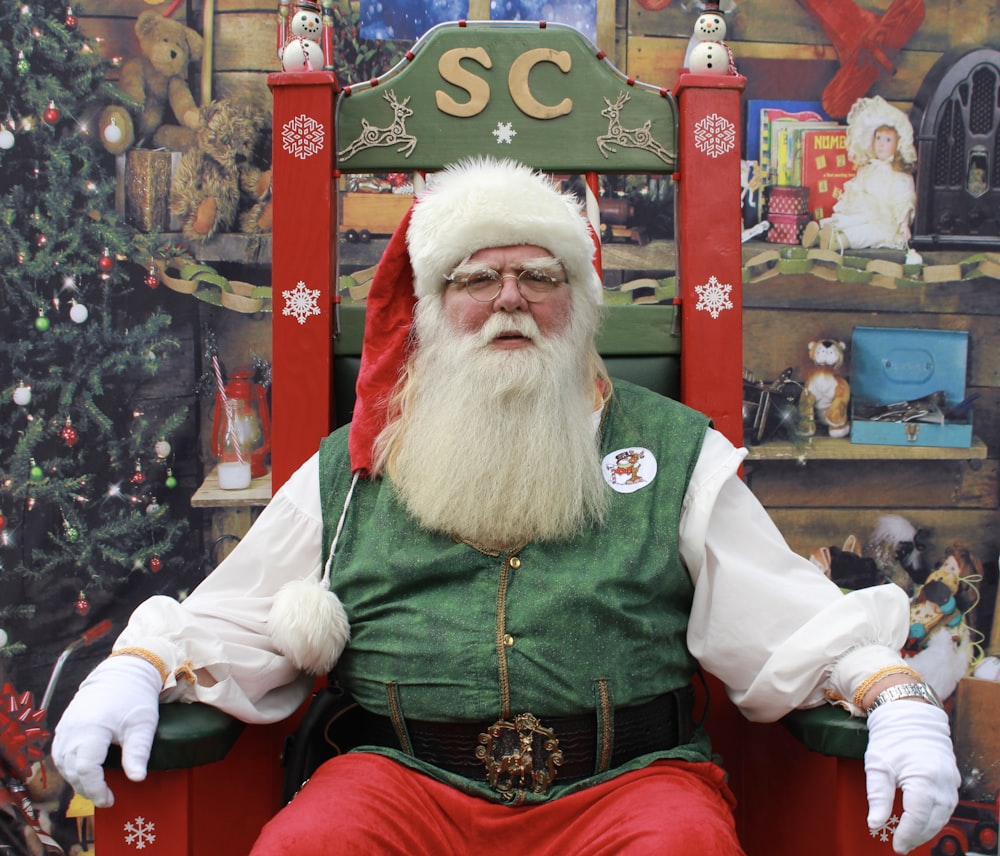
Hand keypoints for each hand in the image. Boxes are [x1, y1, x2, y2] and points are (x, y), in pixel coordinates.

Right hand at [52, 655, 162, 806]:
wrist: (124, 671)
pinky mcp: (65, 724)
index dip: (95, 789)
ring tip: (95, 788)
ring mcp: (66, 726)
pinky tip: (83, 772)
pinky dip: (69, 766)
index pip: (85, 768)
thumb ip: (138, 752)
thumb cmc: (136, 696)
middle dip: (87, 788)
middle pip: (72, 769)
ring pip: (62, 763)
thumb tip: (137, 778)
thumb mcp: (143, 724)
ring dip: (76, 779)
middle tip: (105, 798)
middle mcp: (72, 729)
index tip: (109, 799)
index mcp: (92, 728)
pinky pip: (59, 753)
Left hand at [865, 700, 959, 853]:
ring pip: (943, 816)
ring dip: (928, 829)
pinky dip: (936, 816)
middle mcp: (942, 781)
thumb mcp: (877, 765)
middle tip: (902, 844)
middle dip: (917, 836)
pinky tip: (923, 821)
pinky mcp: (952, 779)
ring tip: (910, 836)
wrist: (908, 713)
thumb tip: (874, 823)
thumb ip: (877, 796)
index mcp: (924, 778)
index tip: (896, 845)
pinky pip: (947, 805)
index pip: (918, 818)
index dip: (907, 835)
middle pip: (933, 820)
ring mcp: (950, 780)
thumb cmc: (892, 735)